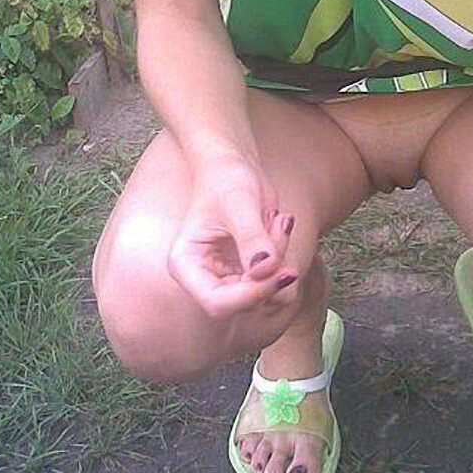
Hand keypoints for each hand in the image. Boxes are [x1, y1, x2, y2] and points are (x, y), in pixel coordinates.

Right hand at [167, 159, 300, 318]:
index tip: (282, 270)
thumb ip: (252, 237)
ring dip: (282, 261)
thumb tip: (266, 270)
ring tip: (279, 221)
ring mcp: (226, 279)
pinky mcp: (247, 274)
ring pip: (266, 294)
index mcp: (186, 266)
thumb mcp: (239, 203)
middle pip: (245, 302)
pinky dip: (285, 257)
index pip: (218, 304)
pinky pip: (275, 281)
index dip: (253, 294)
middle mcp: (203, 279)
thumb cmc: (227, 180)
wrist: (233, 168)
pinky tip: (280, 226)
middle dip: (272, 270)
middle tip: (282, 224)